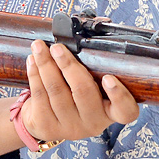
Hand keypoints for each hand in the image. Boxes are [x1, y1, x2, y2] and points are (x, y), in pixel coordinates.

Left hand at [20, 40, 139, 142]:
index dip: (120, 95)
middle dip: (68, 65)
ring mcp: (70, 127)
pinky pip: (40, 96)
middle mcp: (93, 123)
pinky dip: (35, 74)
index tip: (109, 78)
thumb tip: (88, 31)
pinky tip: (33, 61)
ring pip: (57, 91)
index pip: (125, 111)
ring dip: (46, 65)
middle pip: (83, 92)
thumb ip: (94, 67)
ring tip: (39, 47)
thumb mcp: (90, 86)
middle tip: (57, 47)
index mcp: (110, 112)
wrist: (45, 120)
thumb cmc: (73, 95)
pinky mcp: (47, 127)